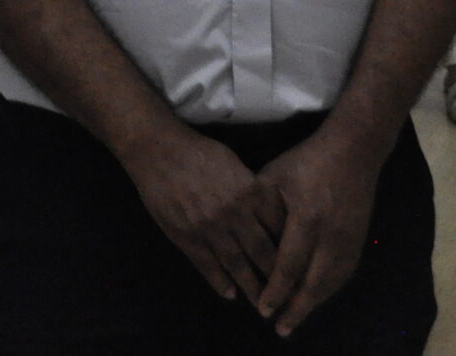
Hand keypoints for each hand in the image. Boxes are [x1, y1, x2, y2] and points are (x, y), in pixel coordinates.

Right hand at [119, 127, 284, 304]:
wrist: (158, 151)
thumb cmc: (198, 152)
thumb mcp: (234, 163)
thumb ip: (251, 189)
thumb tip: (267, 210)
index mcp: (249, 191)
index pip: (278, 226)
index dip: (290, 246)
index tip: (298, 262)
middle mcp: (234, 213)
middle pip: (262, 250)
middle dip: (276, 274)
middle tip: (288, 293)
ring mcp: (209, 228)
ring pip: (237, 264)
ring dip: (251, 286)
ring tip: (262, 303)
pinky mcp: (186, 237)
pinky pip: (207, 265)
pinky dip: (219, 282)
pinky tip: (229, 293)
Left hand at [253, 129, 379, 336]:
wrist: (354, 152)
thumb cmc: (308, 161)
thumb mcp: (276, 175)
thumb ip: (260, 206)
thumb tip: (242, 233)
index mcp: (307, 219)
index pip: (289, 265)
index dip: (276, 290)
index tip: (263, 309)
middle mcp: (331, 236)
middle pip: (313, 283)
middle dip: (295, 309)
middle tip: (279, 329)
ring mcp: (349, 241)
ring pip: (330, 283)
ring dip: (312, 305)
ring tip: (294, 321)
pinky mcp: (359, 241)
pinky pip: (343, 275)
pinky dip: (328, 291)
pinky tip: (315, 299)